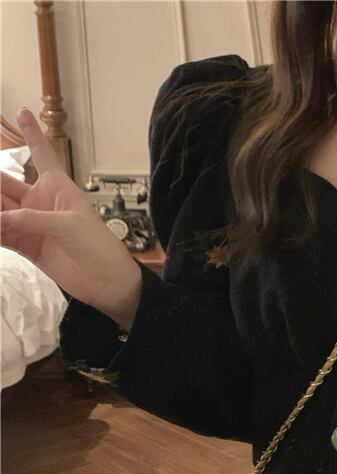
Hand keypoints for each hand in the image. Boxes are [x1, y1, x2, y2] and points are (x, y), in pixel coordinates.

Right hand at [0, 107, 141, 323]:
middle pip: (4, 184)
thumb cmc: (99, 247)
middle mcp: (40, 202)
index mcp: (57, 188)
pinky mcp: (27, 246)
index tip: (22, 110)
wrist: (108, 282)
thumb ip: (32, 220)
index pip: (42, 154)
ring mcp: (32, 224)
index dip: (33, 133)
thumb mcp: (69, 226)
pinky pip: (1, 234)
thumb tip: (0, 219)